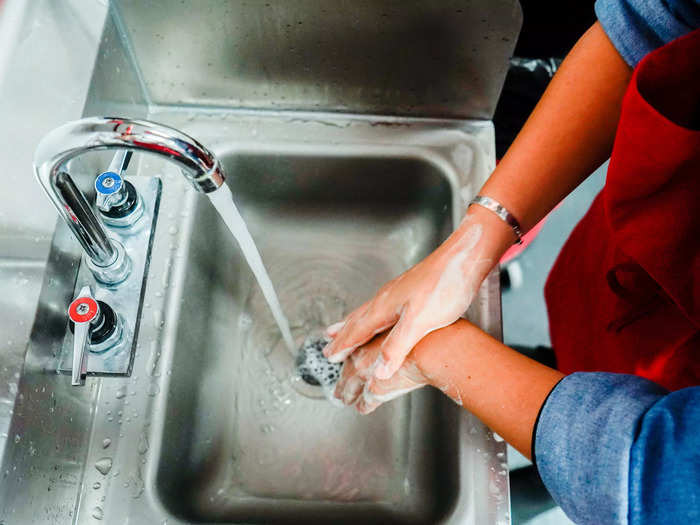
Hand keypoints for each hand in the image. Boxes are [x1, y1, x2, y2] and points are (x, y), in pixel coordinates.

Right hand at [323, 206, 513, 379]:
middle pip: (357, 320)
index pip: (358, 331)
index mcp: (385, 307)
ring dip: (351, 324)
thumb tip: (378, 372)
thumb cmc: (445, 286)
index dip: (344, 346)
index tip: (329, 357)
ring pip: (367, 312)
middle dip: (341, 336)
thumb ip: (397, 347)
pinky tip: (379, 314)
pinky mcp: (410, 290)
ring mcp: (398, 292)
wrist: (464, 258)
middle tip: (326, 347)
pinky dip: (369, 316)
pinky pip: (379, 307)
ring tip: (339, 329)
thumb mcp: (420, 322)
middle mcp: (387, 298)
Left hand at [333, 332, 428, 413]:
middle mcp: (361, 356)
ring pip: (351, 388)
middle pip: (347, 370)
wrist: (429, 351)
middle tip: (337, 388)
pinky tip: (363, 408)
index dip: (345, 357)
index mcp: (366, 339)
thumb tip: (398, 338)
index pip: (350, 350)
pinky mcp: (374, 391)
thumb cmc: (422, 336)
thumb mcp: (402, 329)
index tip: (339, 360)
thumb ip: (393, 336)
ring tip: (345, 400)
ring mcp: (365, 375)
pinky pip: (365, 402)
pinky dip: (363, 406)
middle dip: (342, 380)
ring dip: (348, 395)